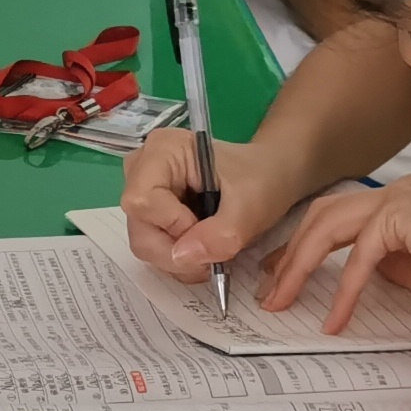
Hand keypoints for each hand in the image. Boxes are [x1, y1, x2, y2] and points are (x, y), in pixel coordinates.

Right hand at [121, 131, 293, 286]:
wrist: (270, 175)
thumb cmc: (262, 178)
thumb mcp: (250, 207)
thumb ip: (219, 234)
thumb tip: (182, 257)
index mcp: (163, 150)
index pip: (143, 201)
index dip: (173, 226)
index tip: (209, 230)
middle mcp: (142, 168)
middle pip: (140, 228)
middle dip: (178, 251)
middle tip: (214, 252)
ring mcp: (144, 192)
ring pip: (144, 243)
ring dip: (180, 259)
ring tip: (213, 249)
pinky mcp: (151, 213)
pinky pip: (153, 247)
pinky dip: (179, 258)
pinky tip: (203, 247)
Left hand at [260, 180, 410, 333]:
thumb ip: (390, 267)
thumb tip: (358, 280)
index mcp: (405, 204)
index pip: (341, 217)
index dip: (307, 245)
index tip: (282, 274)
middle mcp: (399, 193)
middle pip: (325, 215)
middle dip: (291, 251)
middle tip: (267, 287)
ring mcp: (400, 197)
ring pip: (330, 226)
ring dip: (300, 266)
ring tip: (281, 302)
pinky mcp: (403, 213)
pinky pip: (360, 253)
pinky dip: (345, 289)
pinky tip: (334, 321)